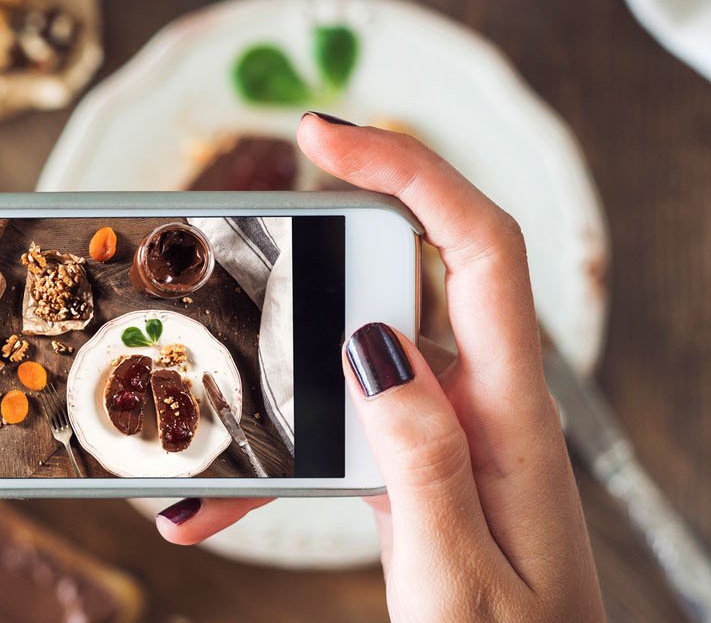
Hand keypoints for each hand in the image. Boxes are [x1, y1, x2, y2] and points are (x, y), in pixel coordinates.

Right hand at [155, 114, 603, 620]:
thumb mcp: (461, 575)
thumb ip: (423, 459)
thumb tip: (376, 341)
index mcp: (513, 420)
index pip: (477, 251)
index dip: (409, 173)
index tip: (324, 135)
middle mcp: (485, 410)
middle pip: (399, 288)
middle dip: (305, 275)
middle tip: (227, 273)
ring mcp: (449, 440)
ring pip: (346, 375)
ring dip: (268, 402)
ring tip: (196, 451)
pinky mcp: (418, 474)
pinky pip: (338, 439)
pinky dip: (276, 467)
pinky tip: (216, 509)